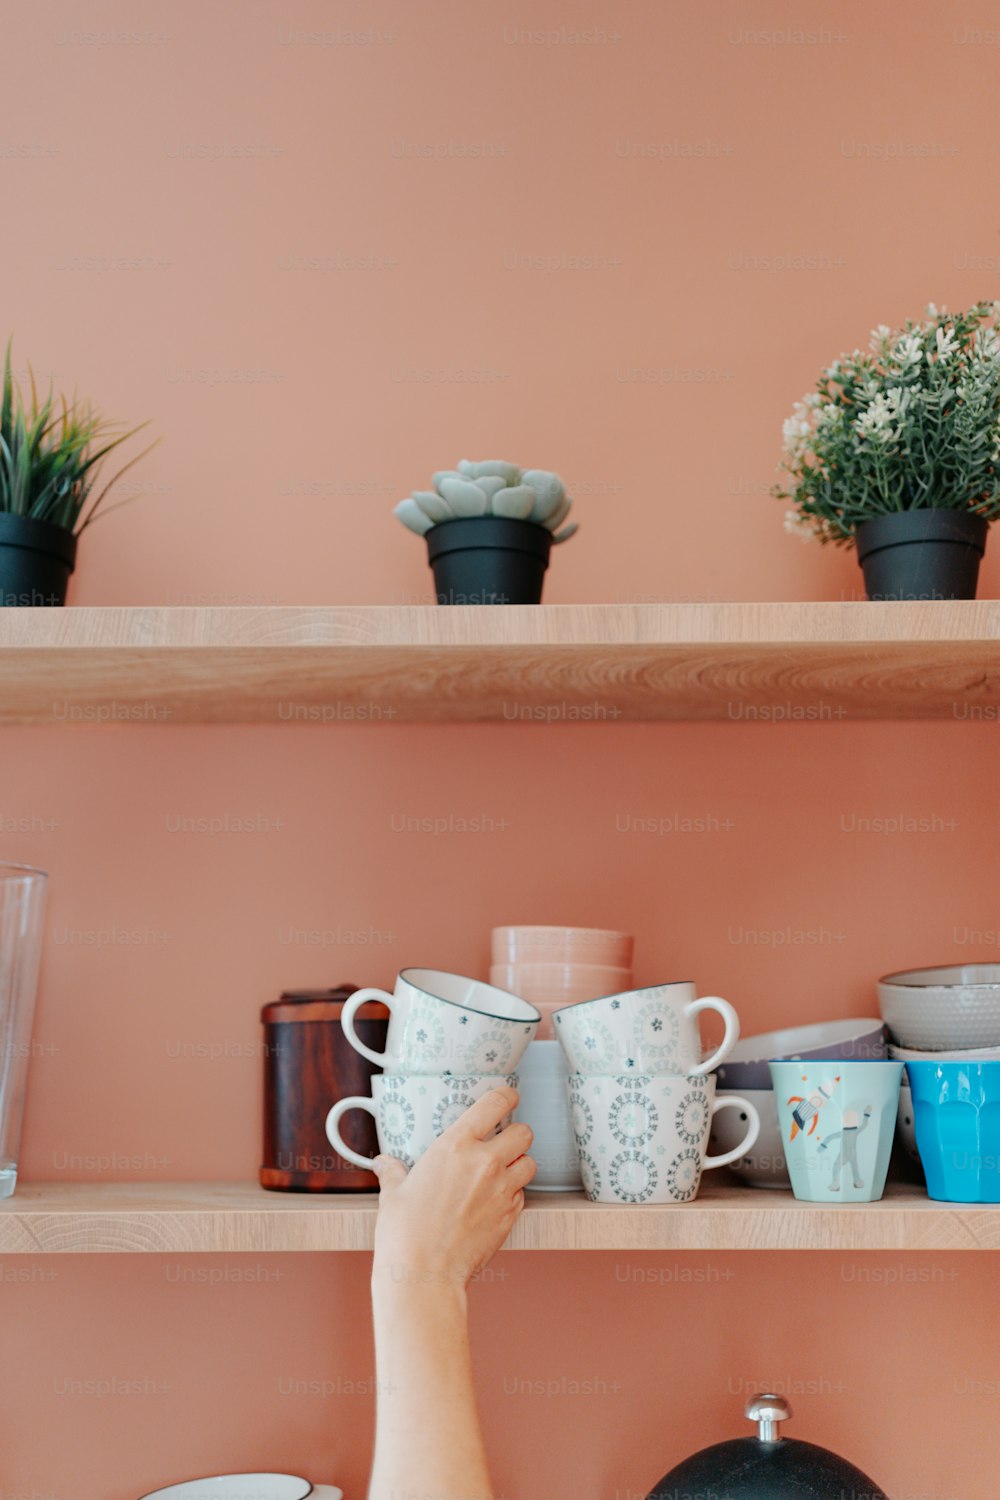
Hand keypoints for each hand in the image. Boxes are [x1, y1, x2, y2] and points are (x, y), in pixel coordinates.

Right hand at [370, 1084, 535, 1289]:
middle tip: (503, 1142)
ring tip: (502, 1173)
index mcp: (455, 1146)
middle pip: (523, 1132)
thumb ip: (393, 1172)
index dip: (507, 1095)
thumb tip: (383, 1164)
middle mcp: (485, 1162)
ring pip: (530, 1163)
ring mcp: (501, 1189)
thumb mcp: (393, 1194)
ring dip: (519, 1164)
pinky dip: (514, 1194)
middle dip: (516, 1134)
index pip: (496, 1103)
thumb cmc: (404, 1233)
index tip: (508, 1096)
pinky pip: (523, 1194)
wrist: (424, 1275)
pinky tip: (495, 1202)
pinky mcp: (510, 1216)